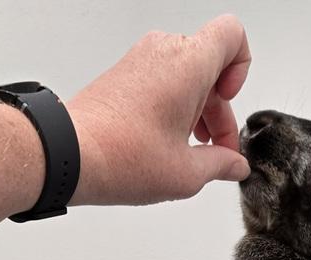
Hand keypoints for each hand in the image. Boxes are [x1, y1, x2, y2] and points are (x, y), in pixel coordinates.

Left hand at [68, 14, 251, 205]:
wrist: (68, 154)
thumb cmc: (121, 154)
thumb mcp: (187, 172)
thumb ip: (221, 164)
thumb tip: (233, 165)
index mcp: (189, 63)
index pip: (233, 35)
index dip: (242, 68)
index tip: (229, 100)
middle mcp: (164, 51)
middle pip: (211, 66)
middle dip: (219, 109)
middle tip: (217, 149)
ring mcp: (141, 60)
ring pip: (187, 75)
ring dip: (198, 110)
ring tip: (191, 150)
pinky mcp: (124, 74)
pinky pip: (163, 80)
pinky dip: (174, 107)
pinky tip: (168, 144)